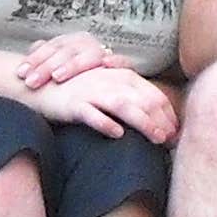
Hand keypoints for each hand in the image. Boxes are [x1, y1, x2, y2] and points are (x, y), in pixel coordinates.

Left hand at [15, 31, 132, 90]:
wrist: (114, 84)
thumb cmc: (80, 78)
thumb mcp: (61, 65)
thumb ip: (46, 56)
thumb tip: (32, 48)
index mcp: (71, 41)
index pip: (51, 47)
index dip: (35, 59)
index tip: (21, 73)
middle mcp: (88, 44)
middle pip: (66, 51)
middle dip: (46, 67)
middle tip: (32, 81)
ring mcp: (105, 53)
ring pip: (88, 56)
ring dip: (73, 65)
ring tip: (58, 76)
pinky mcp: (124, 67)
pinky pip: (124, 62)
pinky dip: (117, 61)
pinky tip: (107, 63)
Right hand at [24, 63, 178, 145]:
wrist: (40, 85)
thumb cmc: (78, 90)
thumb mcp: (106, 88)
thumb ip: (129, 97)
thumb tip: (154, 118)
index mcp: (120, 76)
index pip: (153, 93)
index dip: (168, 113)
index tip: (176, 132)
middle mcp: (109, 81)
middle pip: (143, 100)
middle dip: (161, 120)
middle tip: (172, 140)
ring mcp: (91, 92)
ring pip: (123, 105)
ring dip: (143, 122)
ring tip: (156, 138)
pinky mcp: (74, 104)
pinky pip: (92, 114)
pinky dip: (105, 123)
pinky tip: (117, 134)